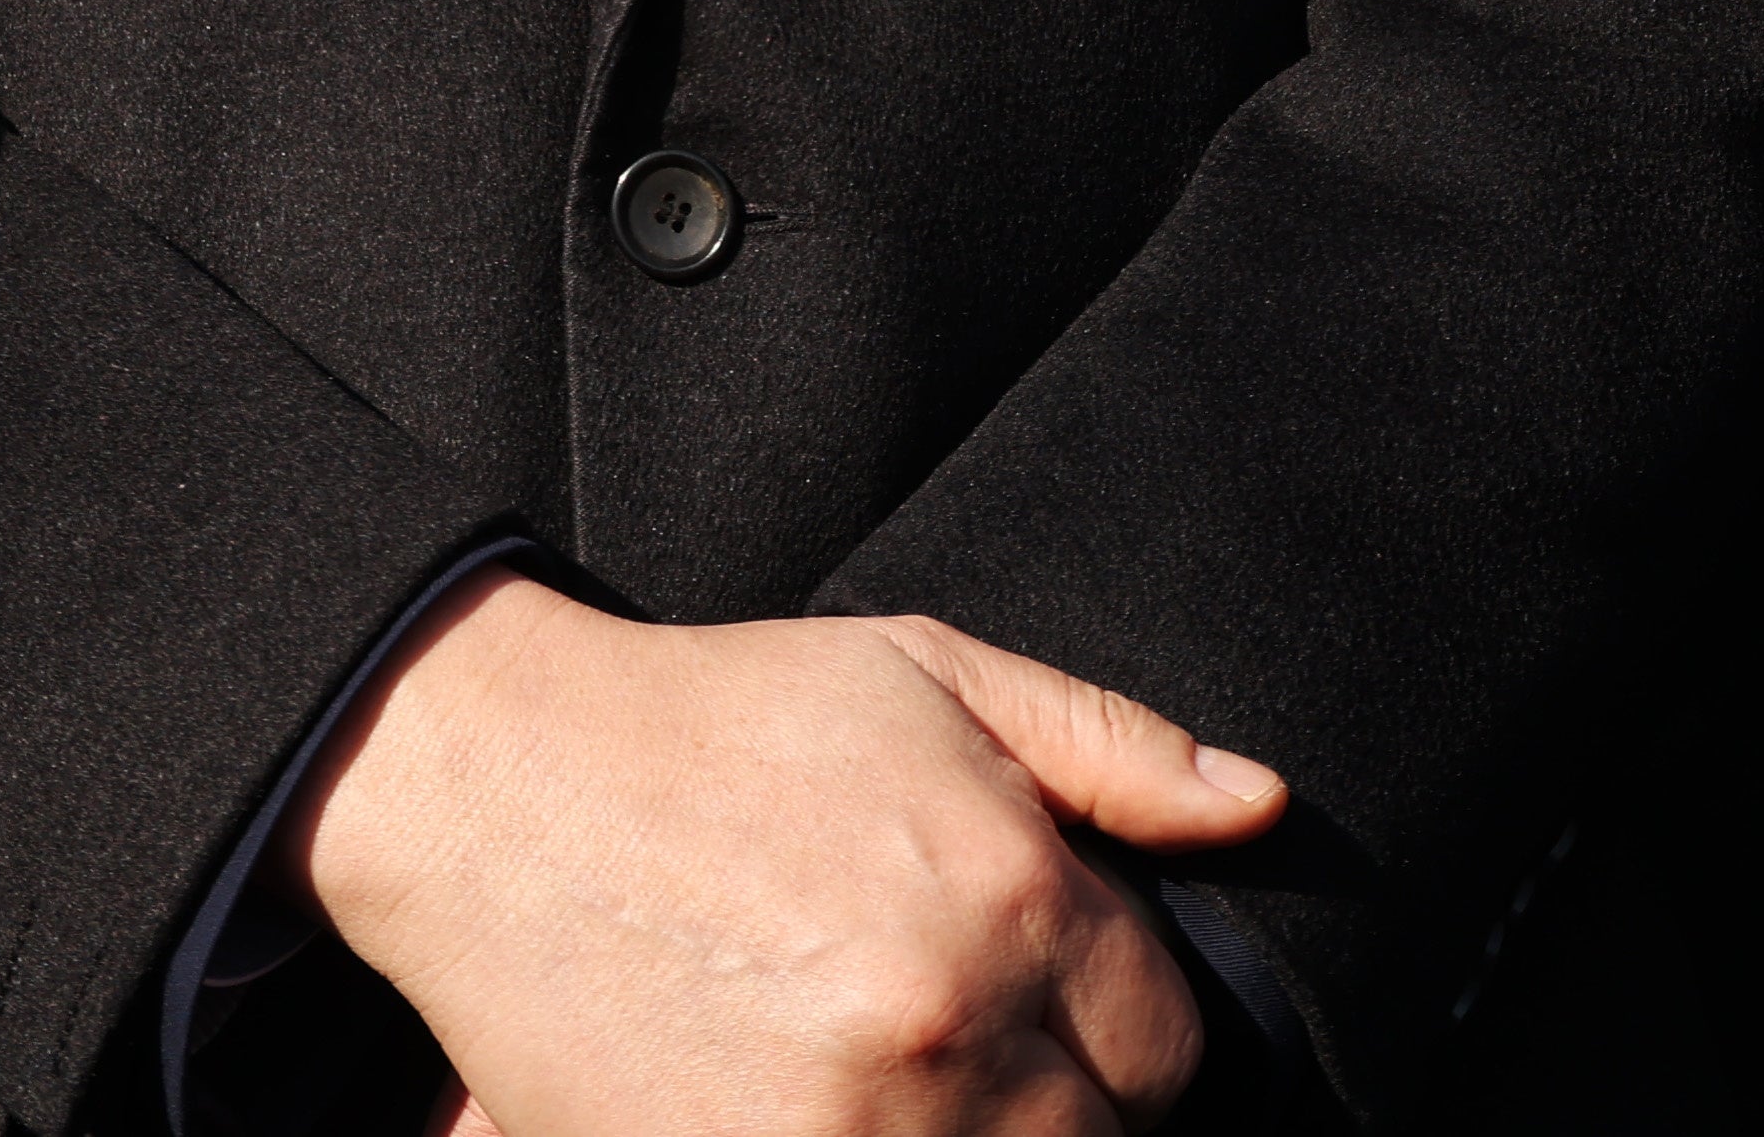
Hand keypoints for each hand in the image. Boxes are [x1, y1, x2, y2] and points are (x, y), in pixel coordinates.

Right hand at [293, 573, 1289, 1136]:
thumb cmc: (721, 724)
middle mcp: (946, 1033)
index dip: (1117, 1025)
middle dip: (1054, 1100)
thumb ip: (1110, 746)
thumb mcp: (928, 674)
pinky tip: (832, 1106)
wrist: (502, 793)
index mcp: (1012, 898)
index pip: (1168, 1045)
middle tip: (960, 1041)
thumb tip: (1261, 807)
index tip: (1045, 997)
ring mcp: (844, 1136)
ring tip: (898, 1074)